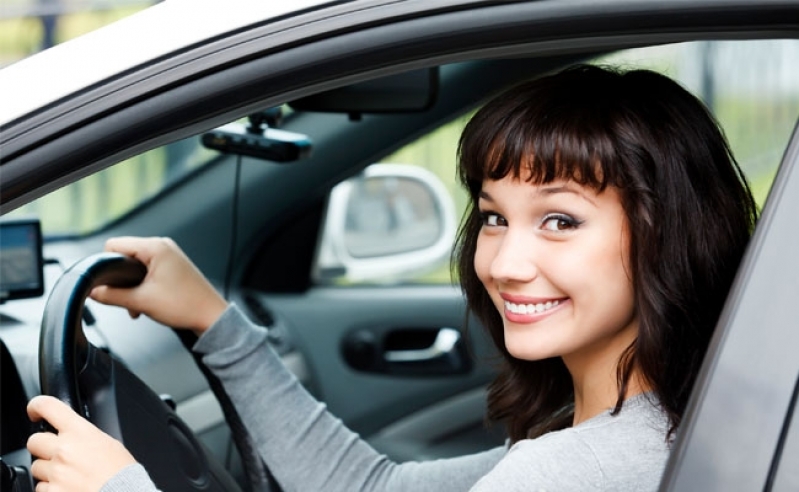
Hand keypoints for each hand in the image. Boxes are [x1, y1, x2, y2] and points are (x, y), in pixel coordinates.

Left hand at [27, 395, 136, 491]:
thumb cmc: (121, 471)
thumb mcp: (107, 442)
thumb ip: (84, 435)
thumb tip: (72, 434)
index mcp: (79, 432)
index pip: (48, 407)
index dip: (37, 406)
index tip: (35, 411)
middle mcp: (64, 450)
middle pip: (34, 441)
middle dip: (43, 447)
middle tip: (57, 453)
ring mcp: (56, 472)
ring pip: (36, 467)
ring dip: (48, 470)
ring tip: (69, 475)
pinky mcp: (51, 491)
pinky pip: (41, 487)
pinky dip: (51, 488)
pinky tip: (68, 486)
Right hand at [90, 237, 227, 334]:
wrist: (211, 316)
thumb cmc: (186, 306)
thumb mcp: (141, 301)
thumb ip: (112, 295)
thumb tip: (92, 291)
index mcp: (155, 247)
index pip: (114, 245)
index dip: (105, 264)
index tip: (105, 283)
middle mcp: (163, 246)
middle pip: (124, 256)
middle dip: (120, 279)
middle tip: (125, 300)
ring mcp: (169, 255)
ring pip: (135, 266)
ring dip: (131, 287)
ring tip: (138, 306)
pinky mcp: (172, 266)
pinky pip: (147, 271)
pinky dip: (142, 286)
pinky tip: (145, 304)